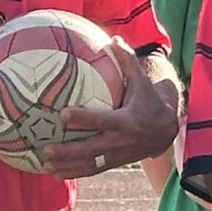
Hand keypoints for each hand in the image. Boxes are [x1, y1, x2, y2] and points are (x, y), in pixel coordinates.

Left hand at [40, 41, 180, 177]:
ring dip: (67, 167)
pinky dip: (73, 173)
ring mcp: (116, 155)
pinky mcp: (113, 163)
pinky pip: (91, 171)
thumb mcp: (142, 82)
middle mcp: (120, 142)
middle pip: (91, 149)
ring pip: (89, 165)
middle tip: (47, 148)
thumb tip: (113, 38)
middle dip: (69, 151)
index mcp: (126, 121)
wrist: (166, 131)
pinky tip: (55, 173)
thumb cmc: (148, 101)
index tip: (63, 114)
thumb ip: (128, 61)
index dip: (83, 119)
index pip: (102, 121)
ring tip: (45, 165)